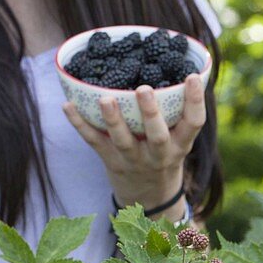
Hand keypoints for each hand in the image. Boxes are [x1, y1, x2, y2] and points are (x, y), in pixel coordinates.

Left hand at [63, 74, 206, 213]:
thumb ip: (177, 113)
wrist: (149, 196)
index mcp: (180, 144)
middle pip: (157, 136)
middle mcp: (159, 154)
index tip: (192, 76)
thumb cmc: (164, 154)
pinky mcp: (110, 160)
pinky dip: (78, 123)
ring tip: (105, 99)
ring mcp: (133, 159)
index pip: (194, 123)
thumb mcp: (178, 139)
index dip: (195, 101)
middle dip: (150, 113)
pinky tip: (67, 105)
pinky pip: (93, 140)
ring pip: (123, 141)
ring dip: (113, 120)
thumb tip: (175, 65)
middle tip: (144, 89)